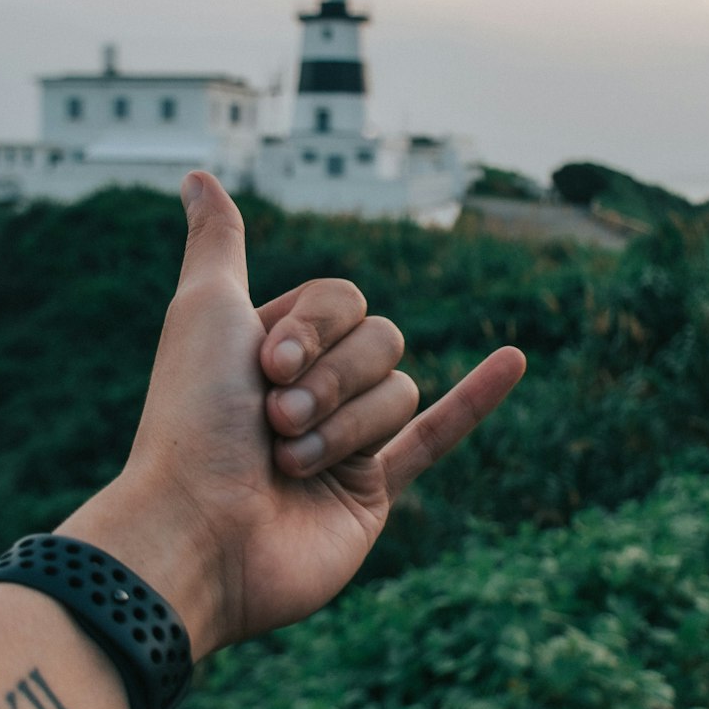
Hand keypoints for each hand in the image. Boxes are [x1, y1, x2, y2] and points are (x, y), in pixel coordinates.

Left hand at [60, 172, 524, 657]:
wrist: (200, 533)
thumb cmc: (193, 419)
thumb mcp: (205, 309)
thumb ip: (219, 243)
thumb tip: (198, 175)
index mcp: (274, 344)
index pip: (344, 300)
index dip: (315, 326)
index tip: (264, 362)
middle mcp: (312, 387)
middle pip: (379, 342)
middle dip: (331, 380)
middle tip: (274, 418)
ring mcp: (345, 440)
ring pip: (398, 391)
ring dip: (344, 427)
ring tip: (288, 462)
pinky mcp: (373, 492)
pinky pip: (438, 435)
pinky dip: (477, 398)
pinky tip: (514, 359)